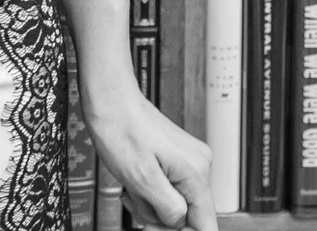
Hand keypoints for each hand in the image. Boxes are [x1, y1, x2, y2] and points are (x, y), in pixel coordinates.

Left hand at [85, 88, 216, 230]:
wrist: (109, 99)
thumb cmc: (120, 129)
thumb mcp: (142, 180)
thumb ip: (169, 209)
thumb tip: (183, 224)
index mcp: (196, 171)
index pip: (207, 225)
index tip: (158, 228)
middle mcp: (199, 165)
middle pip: (189, 216)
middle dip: (160, 217)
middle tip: (136, 204)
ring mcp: (188, 160)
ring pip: (176, 203)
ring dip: (151, 203)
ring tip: (132, 187)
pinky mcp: (176, 157)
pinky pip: (169, 189)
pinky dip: (151, 191)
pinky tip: (135, 182)